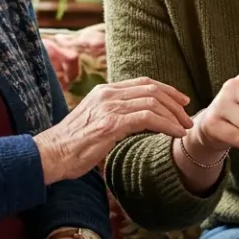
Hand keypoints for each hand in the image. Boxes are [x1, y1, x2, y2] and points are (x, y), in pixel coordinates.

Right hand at [34, 77, 191, 183]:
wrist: (50, 155)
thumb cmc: (71, 145)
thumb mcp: (94, 121)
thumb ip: (112, 115)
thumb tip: (135, 121)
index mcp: (104, 91)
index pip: (143, 83)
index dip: (166, 90)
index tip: (181, 101)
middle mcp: (107, 94)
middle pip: (151, 89)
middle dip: (174, 102)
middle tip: (188, 116)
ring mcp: (109, 107)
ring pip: (152, 102)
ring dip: (174, 115)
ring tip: (185, 128)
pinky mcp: (111, 123)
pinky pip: (147, 118)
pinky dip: (167, 125)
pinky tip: (175, 134)